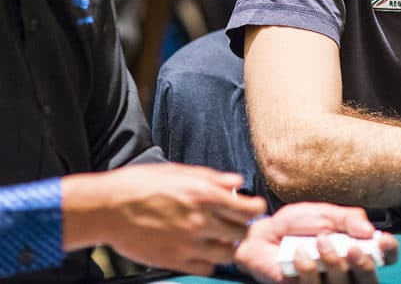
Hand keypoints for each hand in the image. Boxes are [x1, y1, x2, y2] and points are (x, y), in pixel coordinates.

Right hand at [64, 164, 266, 274]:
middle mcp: (200, 221)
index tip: (252, 208)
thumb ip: (213, 178)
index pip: (248, 209)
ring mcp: (188, 244)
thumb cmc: (140, 185)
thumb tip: (238, 183)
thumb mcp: (179, 171)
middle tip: (235, 224)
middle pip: (242, 233)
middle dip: (242, 228)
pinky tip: (201, 251)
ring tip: (219, 239)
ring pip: (228, 254)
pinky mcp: (174, 261)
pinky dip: (209, 262)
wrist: (106, 209)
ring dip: (228, 247)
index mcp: (204, 195)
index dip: (255, 208)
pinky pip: (207, 269)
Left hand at [235, 203, 398, 283]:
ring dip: (334, 263)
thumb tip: (370, 232)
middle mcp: (347, 270)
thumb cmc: (298, 224)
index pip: (385, 257)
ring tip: (317, 242)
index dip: (388, 252)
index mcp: (357, 249)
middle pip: (369, 280)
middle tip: (351, 249)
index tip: (382, 240)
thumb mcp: (327, 213)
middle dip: (364, 265)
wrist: (264, 234)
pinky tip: (298, 255)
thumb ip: (351, 219)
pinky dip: (308, 270)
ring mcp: (327, 283)